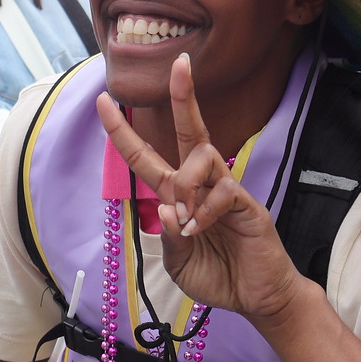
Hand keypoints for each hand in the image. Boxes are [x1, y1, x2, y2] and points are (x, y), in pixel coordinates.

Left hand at [96, 53, 305, 321]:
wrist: (257, 299)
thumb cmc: (218, 276)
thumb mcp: (178, 262)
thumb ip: (170, 237)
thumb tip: (171, 209)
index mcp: (178, 196)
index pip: (146, 158)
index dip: (123, 133)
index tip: (103, 102)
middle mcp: (201, 185)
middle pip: (189, 131)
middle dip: (183, 97)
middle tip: (179, 62)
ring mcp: (226, 191)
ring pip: (202, 159)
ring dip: (186, 184)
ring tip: (189, 221)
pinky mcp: (247, 204)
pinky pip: (223, 190)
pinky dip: (206, 210)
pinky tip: (202, 230)